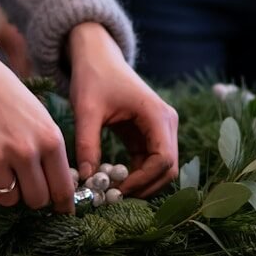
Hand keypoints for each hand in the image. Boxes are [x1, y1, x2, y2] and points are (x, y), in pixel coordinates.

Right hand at [0, 31, 73, 211]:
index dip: (63, 204)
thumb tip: (59, 193)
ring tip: (1, 168)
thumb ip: (51, 154)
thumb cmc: (8, 97)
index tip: (61, 211)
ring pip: (8, 201)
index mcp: (49, 140)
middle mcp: (24, 151)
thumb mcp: (41, 119)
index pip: (63, 189)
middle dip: (32, 196)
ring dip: (7, 191)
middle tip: (26, 184)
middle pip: (36, 201)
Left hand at [68, 23, 178, 197]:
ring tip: (111, 192)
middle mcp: (166, 124)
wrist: (97, 57)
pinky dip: (135, 175)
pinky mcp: (150, 134)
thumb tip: (87, 179)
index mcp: (157, 116)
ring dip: (140, 184)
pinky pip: (149, 163)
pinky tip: (113, 181)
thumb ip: (86, 143)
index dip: (142, 180)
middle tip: (114, 198)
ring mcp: (161, 130)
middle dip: (144, 187)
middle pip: (168, 169)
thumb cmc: (94, 77)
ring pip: (161, 169)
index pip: (163, 159)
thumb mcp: (86, 110)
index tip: (116, 191)